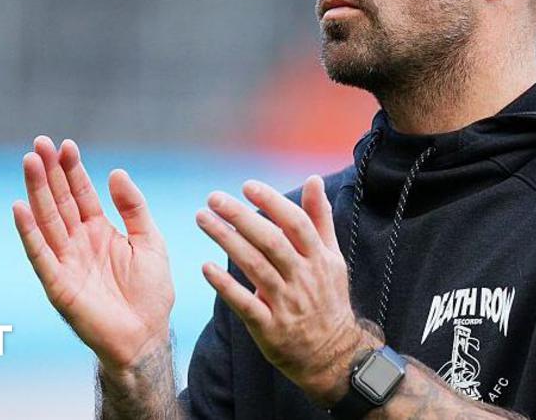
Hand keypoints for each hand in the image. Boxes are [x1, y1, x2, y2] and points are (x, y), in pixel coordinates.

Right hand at [12, 136, 174, 371]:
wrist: (147, 336)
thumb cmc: (150, 292)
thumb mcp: (149, 241)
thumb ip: (134, 208)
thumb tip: (116, 172)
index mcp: (99, 231)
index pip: (81, 194)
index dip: (72, 170)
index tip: (65, 144)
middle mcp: (78, 242)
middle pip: (59, 201)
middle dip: (50, 172)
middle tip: (39, 143)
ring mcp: (66, 262)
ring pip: (47, 220)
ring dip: (36, 191)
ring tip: (30, 162)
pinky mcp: (58, 284)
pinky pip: (40, 255)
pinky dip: (29, 233)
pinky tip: (20, 208)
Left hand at [195, 175, 376, 406]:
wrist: (332, 354)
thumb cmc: (327, 298)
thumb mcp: (332, 258)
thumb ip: (319, 218)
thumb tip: (313, 180)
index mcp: (318, 258)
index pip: (295, 223)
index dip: (272, 202)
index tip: (247, 186)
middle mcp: (303, 278)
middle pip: (271, 241)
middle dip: (241, 217)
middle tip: (214, 198)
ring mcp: (286, 303)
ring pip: (254, 266)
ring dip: (226, 240)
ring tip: (202, 219)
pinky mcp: (269, 327)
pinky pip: (244, 303)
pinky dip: (225, 285)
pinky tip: (206, 267)